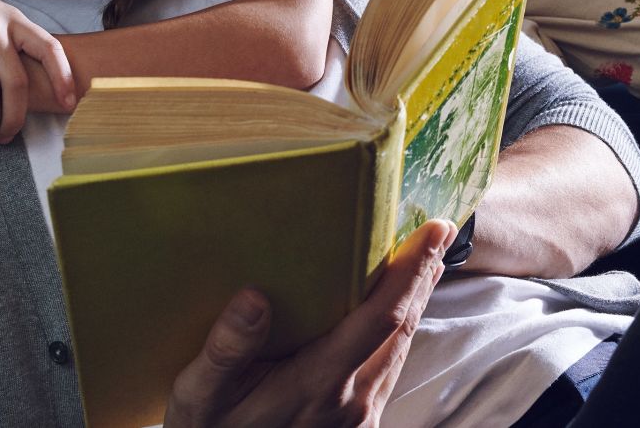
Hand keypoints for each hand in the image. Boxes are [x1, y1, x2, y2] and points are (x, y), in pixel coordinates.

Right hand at [166, 220, 455, 427]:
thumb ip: (226, 350)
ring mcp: (360, 416)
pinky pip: (389, 369)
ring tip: (425, 262)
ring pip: (400, 349)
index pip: (381, 318)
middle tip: (439, 231)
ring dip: (415, 302)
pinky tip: (393, 315)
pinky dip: (398, 333)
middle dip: (423, 275)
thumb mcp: (200, 395)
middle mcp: (351, 399)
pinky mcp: (360, 425)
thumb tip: (255, 297)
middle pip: (402, 327)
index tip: (433, 233)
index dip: (412, 272)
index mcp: (318, 382)